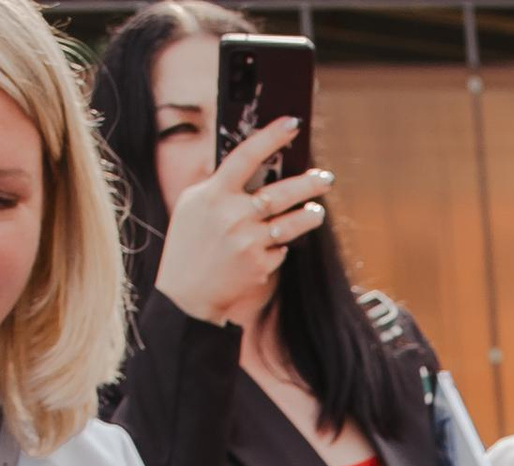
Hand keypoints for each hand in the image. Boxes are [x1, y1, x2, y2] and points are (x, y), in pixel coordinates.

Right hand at [154, 116, 330, 330]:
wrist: (188, 292)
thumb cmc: (188, 242)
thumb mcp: (192, 203)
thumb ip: (216, 184)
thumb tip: (243, 167)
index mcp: (216, 193)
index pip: (247, 156)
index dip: (271, 137)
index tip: (291, 124)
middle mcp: (234, 215)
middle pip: (280, 193)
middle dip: (308, 184)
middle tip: (326, 177)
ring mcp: (249, 241)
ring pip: (290, 224)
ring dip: (308, 216)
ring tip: (317, 211)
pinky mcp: (259, 265)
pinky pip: (279, 251)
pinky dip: (277, 247)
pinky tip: (267, 248)